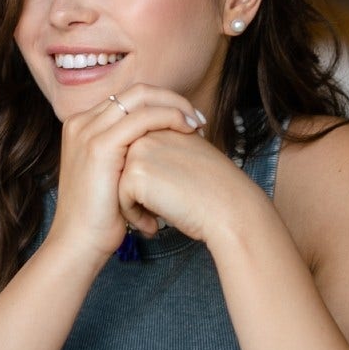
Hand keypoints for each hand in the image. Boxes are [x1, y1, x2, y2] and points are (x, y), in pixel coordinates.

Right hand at [47, 84, 205, 258]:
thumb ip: (127, 153)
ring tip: (197, 125)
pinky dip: (170, 118)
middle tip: (197, 118)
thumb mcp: (112, 175)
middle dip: (172, 100)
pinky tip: (187, 130)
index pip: (129, 99)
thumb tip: (159, 143)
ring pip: (141, 98)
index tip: (187, 121)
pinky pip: (143, 118)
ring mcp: (87, 132)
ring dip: (175, 106)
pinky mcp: (99, 146)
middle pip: (136, 92)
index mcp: (82, 126)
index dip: (162, 104)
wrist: (78, 243)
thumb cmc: (100, 217)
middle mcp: (81, 123)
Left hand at [119, 126, 257, 242]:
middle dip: (137, 193)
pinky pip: (121, 199)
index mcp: (162, 125)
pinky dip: (135, 217)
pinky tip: (155, 224)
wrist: (230, 208)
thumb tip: (142, 169)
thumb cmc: (214, 190)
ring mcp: (139, 151)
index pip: (137, 159)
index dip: (150, 183)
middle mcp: (148, 132)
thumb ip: (164, 151)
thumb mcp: (189, 157)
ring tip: (158, 217)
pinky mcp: (134, 173)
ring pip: (118, 184)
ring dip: (134, 206)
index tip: (170, 197)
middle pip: (123, 169)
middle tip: (164, 209)